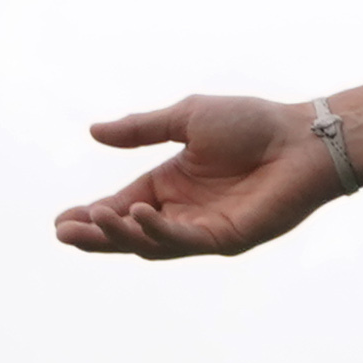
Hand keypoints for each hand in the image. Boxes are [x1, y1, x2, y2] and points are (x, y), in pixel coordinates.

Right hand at [54, 97, 342, 259]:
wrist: (301, 137)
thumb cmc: (252, 124)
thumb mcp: (186, 119)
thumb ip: (141, 129)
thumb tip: (94, 132)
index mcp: (170, 185)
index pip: (121, 206)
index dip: (91, 216)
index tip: (61, 222)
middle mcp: (182, 211)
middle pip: (128, 232)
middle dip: (95, 235)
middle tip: (64, 233)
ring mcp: (203, 229)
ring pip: (150, 243)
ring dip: (119, 235)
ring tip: (94, 220)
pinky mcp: (226, 238)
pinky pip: (183, 241)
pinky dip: (157, 231)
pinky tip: (137, 215)